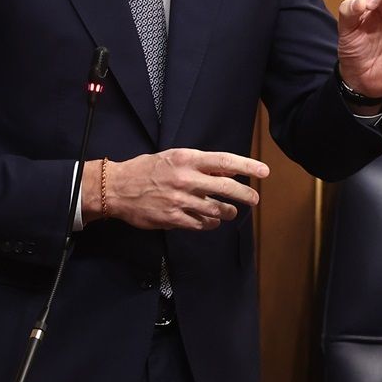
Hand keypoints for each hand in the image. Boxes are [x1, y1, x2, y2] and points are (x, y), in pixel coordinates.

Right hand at [87, 149, 269, 230]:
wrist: (116, 188)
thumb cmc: (147, 169)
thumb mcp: (175, 157)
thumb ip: (202, 164)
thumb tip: (229, 169)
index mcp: (187, 159)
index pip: (225, 161)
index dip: (247, 166)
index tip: (264, 172)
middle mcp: (186, 179)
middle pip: (226, 188)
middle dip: (245, 195)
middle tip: (254, 199)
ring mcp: (179, 200)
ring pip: (216, 210)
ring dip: (228, 212)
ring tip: (231, 212)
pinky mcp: (172, 218)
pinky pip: (200, 224)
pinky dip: (210, 224)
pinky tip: (212, 222)